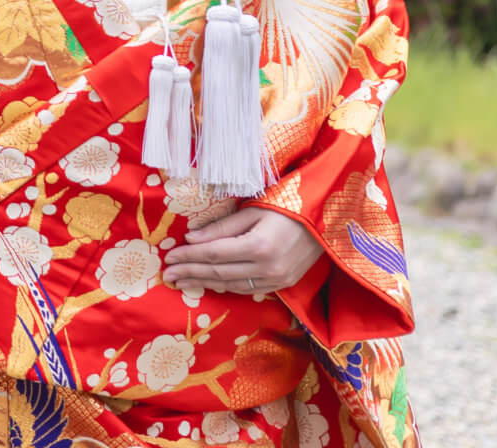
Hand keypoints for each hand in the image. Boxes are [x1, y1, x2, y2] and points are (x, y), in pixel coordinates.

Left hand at [163, 206, 322, 295]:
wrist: (328, 221)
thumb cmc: (288, 206)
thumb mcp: (253, 211)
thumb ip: (221, 228)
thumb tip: (191, 239)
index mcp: (259, 247)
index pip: (213, 254)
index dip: (188, 256)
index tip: (169, 257)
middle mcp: (268, 269)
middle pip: (218, 273)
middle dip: (190, 273)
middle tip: (167, 274)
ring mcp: (277, 280)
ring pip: (231, 285)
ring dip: (204, 283)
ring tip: (182, 281)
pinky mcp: (283, 284)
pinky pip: (248, 289)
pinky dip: (226, 286)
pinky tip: (211, 284)